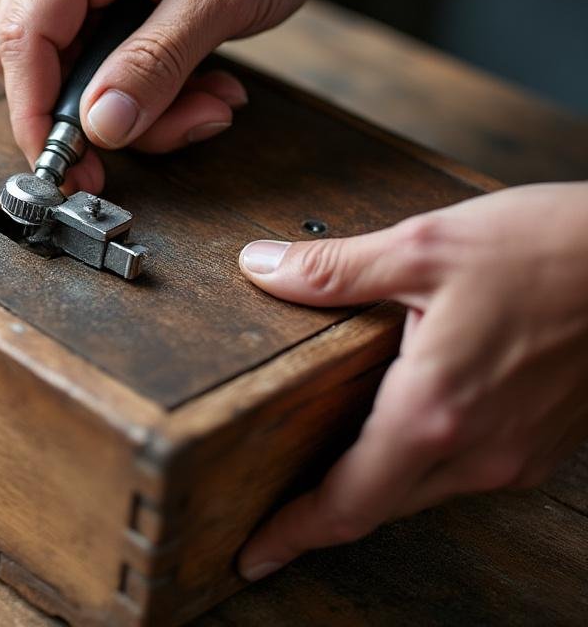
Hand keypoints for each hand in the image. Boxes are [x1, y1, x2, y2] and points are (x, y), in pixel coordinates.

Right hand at [0, 0, 381, 192]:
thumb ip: (156, 65)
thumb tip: (101, 127)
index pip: (23, 39)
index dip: (36, 116)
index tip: (64, 172)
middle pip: (36, 58)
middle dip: (99, 114)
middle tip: (162, 135)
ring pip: (71, 66)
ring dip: (135, 104)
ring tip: (208, 103)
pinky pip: (98, 53)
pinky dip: (144, 84)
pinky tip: (197, 83)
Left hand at [236, 182, 587, 580]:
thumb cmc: (549, 248)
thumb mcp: (424, 247)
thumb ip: (333, 272)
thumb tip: (260, 269)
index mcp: (433, 413)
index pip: (346, 503)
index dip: (293, 533)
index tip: (253, 556)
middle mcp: (478, 452)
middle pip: (380, 505)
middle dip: (323, 514)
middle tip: (274, 513)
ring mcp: (518, 454)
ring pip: (424, 490)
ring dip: (376, 483)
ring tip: (329, 464)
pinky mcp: (546, 444)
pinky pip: (467, 470)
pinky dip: (425, 460)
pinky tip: (407, 425)